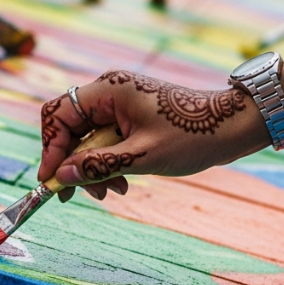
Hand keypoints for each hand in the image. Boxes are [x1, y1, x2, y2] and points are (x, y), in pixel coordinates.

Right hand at [37, 70, 261, 201]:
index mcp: (109, 90)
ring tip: (112, 191)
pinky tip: (122, 183)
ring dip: (92, 167)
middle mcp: (110, 90)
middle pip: (70, 126)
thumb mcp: (143, 157)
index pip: (59, 115)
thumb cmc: (193, 135)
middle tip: (77, 194)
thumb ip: (99, 164)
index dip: (51, 149)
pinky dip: (107, 162)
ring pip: (87, 137)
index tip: (51, 180)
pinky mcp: (130, 116)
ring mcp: (120, 102)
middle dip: (72, 162)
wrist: (232, 126)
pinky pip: (105, 139)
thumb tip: (62, 175)